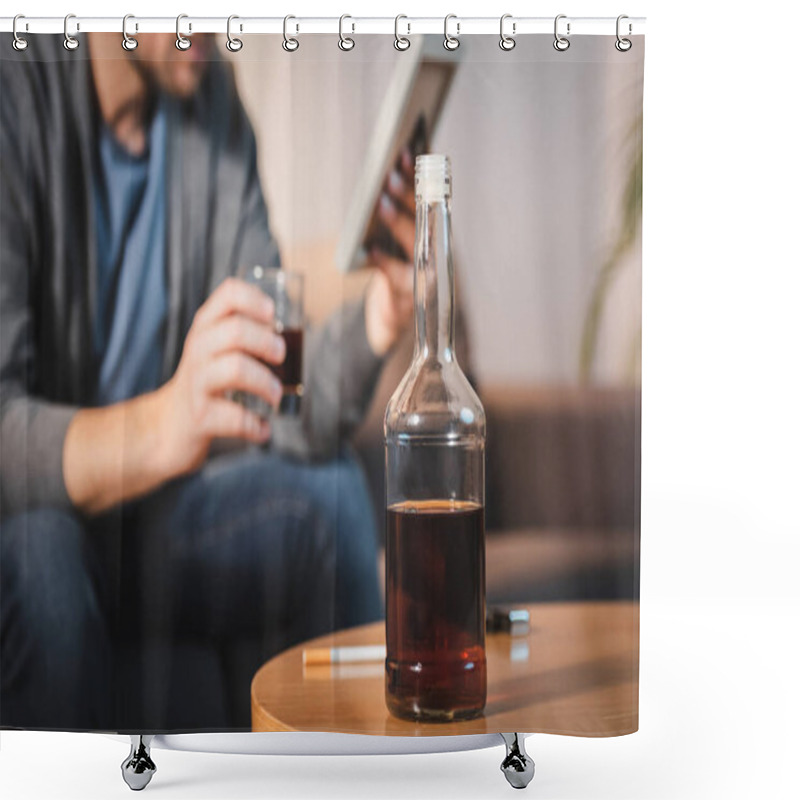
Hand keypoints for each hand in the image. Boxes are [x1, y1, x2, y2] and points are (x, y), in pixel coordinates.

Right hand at [156, 278, 285, 477]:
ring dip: (266, 383)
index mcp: (206, 327)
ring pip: (236, 369)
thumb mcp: (217, 349)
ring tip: (275, 396)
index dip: (255, 300)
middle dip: (267, 342)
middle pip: (235, 331)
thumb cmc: (206, 381)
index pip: (228, 294)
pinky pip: (234, 418)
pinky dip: (256, 426)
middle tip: (281, 357)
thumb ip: (246, 335)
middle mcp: (198, 350)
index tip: (272, 315)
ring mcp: (196, 383)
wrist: (168, 425)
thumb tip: (295, 334)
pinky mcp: (200, 417)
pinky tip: (263, 430)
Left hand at [365, 149, 415, 355]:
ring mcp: (423, 282)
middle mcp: (435, 259)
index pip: (430, 203)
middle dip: (409, 198)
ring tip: (380, 205)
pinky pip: (396, 279)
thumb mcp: (394, 247)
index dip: (421, 179)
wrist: (389, 323)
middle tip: (391, 177)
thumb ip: (395, 219)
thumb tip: (384, 180)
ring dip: (399, 224)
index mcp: (434, 240)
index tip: (410, 154)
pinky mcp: (406, 302)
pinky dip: (384, 264)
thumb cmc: (392, 278)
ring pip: (416, 247)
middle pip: (425, 222)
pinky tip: (371, 252)